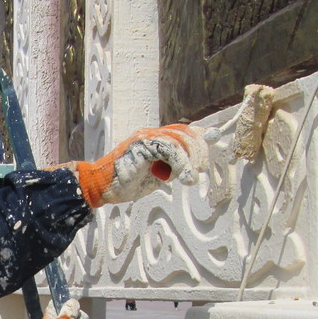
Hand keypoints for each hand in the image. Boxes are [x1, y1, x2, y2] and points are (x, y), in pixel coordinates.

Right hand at [72, 123, 207, 205]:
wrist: (102, 186)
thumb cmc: (126, 183)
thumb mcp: (156, 176)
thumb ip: (172, 168)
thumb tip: (192, 168)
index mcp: (154, 140)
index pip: (181, 131)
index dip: (199, 133)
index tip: (215, 135)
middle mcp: (151, 134)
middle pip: (184, 133)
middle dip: (198, 150)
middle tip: (201, 168)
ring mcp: (146, 137)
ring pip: (179, 140)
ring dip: (191, 158)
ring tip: (192, 176)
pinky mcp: (142, 145)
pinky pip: (169, 149)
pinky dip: (180, 163)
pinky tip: (184, 176)